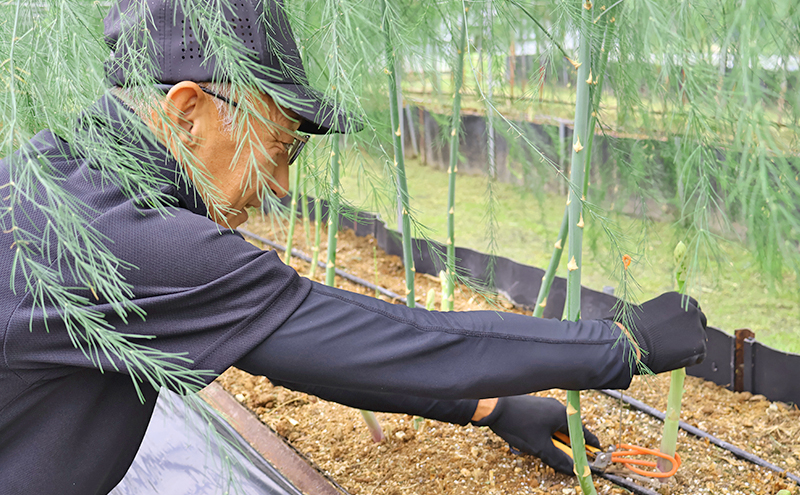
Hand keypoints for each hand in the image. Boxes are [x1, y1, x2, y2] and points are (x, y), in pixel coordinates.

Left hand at [472, 395, 600, 474]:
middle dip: (568, 446)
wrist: (493, 407)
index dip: (589, 446)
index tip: (596, 455)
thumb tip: (572, 470)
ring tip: (545, 451)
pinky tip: (534, 442)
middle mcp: (556, 407)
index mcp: (562, 415)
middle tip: (568, 459)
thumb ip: (558, 459)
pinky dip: (545, 434)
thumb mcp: (539, 447)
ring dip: (554, 441)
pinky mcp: (534, 407)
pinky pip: (546, 423)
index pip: (582, 433)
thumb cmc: (517, 425)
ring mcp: (544, 406)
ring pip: (556, 428)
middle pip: (569, 430)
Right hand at [613, 292, 707, 373]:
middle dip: (691, 329)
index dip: (686, 317)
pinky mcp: (699, 345)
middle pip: (700, 319)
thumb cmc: (632, 329)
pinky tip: (674, 358)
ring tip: (670, 351)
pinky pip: (699, 354)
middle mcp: (690, 309)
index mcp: (677, 298)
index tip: (680, 326)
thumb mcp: (649, 311)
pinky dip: (690, 358)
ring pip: (700, 337)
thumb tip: (671, 323)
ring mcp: (696, 327)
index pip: (691, 305)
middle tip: (678, 340)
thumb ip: (665, 314)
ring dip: (690, 344)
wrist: (631, 342)